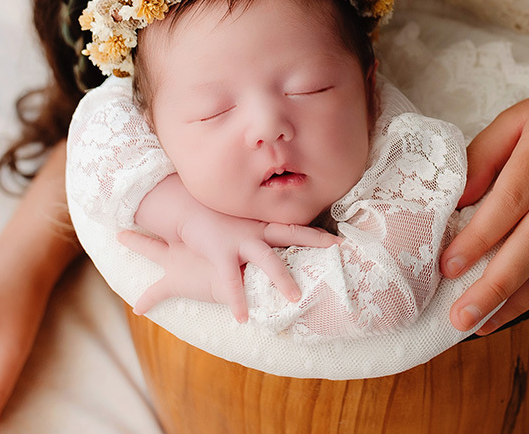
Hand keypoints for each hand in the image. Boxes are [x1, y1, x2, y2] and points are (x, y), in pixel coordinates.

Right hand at [177, 211, 338, 321]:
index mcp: (264, 224)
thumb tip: (280, 247)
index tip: (341, 242)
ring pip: (268, 259)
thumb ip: (262, 233)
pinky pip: (231, 280)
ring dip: (282, 279)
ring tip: (295, 300)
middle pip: (291, 234)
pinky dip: (237, 300)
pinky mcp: (220, 253)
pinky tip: (242, 318)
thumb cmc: (220, 220)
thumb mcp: (244, 222)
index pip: (296, 227)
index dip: (318, 235)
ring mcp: (240, 240)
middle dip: (314, 242)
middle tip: (336, 254)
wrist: (187, 209)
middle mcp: (257, 230)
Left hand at [439, 72, 528, 333]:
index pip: (509, 201)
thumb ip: (482, 157)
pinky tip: (518, 304)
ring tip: (484, 325)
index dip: (478, 238)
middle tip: (461, 318)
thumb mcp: (518, 119)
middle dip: (496, 285)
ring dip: (521, 300)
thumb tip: (452, 204)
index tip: (447, 268)